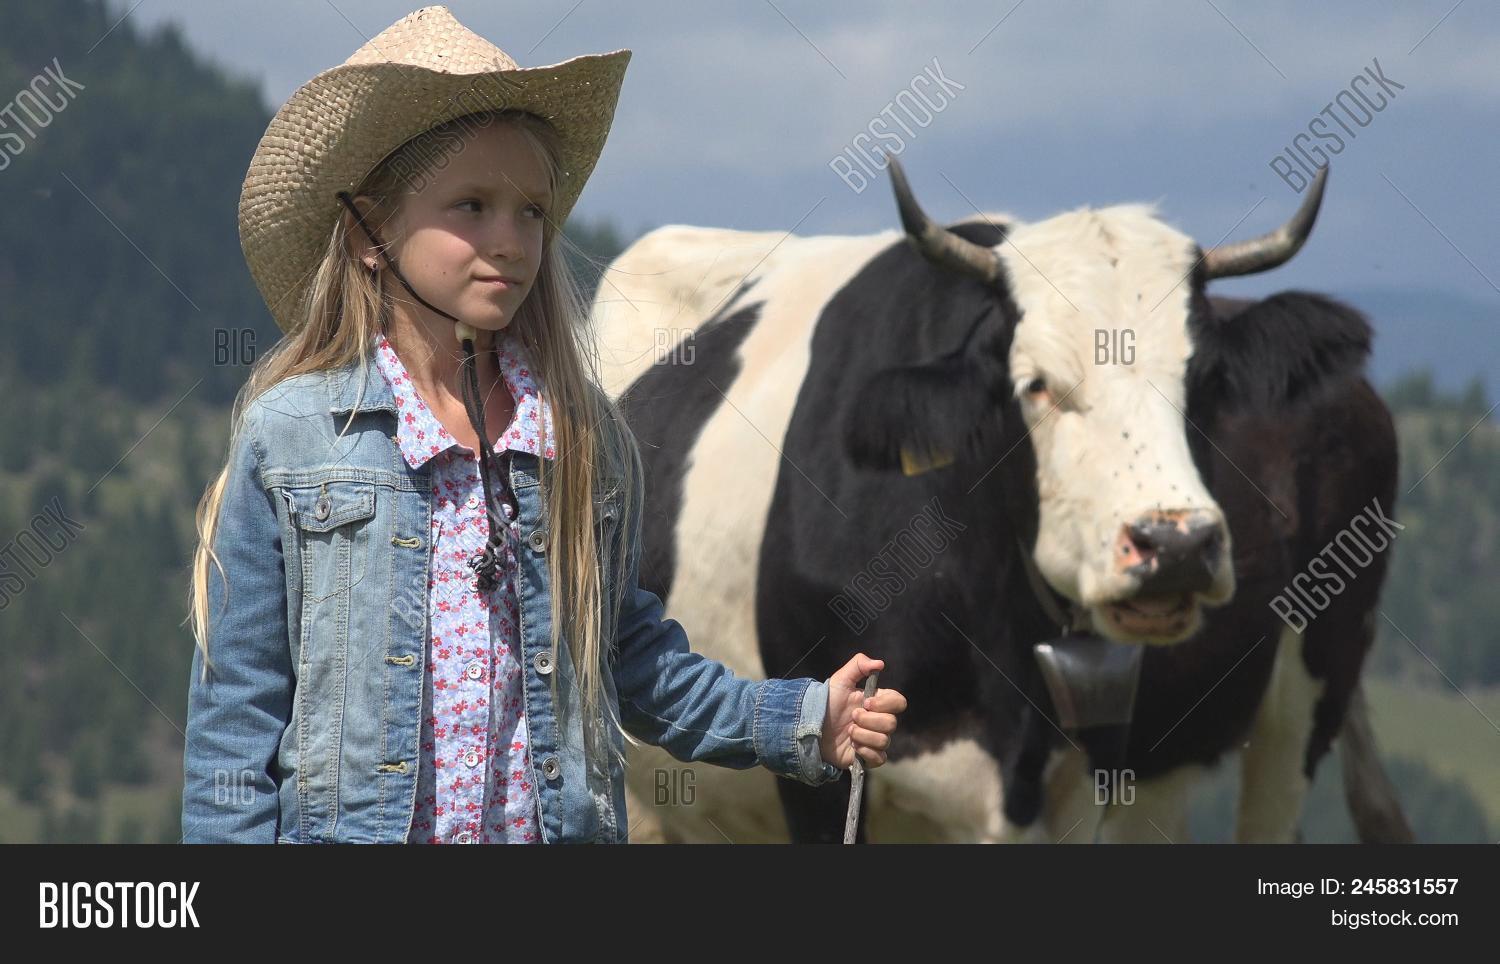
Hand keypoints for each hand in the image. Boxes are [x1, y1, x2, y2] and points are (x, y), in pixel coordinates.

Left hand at [820, 653, 906, 769]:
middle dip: (868, 720)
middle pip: (892, 723)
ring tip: (848, 731)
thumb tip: (880, 663)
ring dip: (863, 735)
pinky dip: (866, 752)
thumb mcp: (840, 680)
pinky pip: (880, 758)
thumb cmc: (827, 702)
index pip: (899, 702)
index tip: (866, 702)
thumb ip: (859, 665)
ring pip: (884, 740)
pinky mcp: (868, 757)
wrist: (811, 727)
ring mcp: (875, 740)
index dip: (885, 703)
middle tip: (852, 717)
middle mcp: (879, 721)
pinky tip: (853, 746)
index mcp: (877, 703)